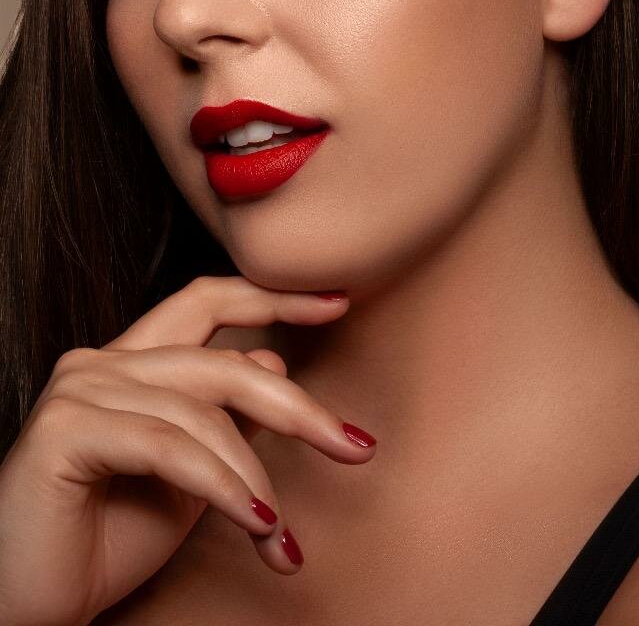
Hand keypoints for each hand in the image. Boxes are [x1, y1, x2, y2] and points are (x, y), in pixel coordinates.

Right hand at [0, 276, 375, 625]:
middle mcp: (103, 362)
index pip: (206, 302)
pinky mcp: (66, 430)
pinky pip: (170, 448)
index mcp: (130, 362)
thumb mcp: (190, 477)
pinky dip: (223, 487)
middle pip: (221, 362)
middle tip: (355, 447)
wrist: (33, 608)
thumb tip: (276, 366)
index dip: (273, 296)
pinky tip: (256, 525)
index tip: (338, 300)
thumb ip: (224, 420)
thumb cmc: (107, 541)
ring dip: (256, 481)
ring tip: (281, 538)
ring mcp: (81, 389)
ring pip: (203, 413)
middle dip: (296, 406)